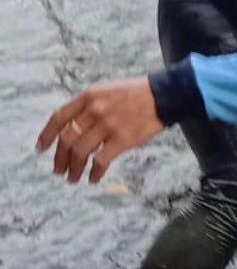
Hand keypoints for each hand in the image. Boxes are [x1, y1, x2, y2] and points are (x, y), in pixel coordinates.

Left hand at [35, 76, 164, 183]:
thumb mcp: (106, 91)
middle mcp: (94, 111)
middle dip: (59, 158)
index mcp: (88, 97)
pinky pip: (101, 160)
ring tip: (72, 178)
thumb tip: (73, 127)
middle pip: (67, 139)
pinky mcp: (123, 139)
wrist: (164, 95)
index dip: (47, 135)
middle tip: (58, 170)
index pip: (59, 118)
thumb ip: (89, 106)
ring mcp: (108, 125)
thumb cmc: (137, 93)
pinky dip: (94, 172)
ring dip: (73, 168)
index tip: (41, 148)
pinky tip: (93, 178)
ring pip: (80, 152)